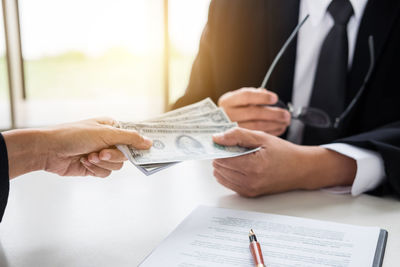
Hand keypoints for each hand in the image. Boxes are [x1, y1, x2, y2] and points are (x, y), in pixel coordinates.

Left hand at [3, 118, 151, 178]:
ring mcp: (101, 155)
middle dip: (112, 155)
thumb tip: (150, 142)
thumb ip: (130, 138)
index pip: (133, 137)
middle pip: (126, 155)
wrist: (49, 150)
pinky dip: (95, 170)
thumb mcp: (106, 133)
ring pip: (116, 166)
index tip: (148, 150)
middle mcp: (109, 141)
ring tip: (88, 157)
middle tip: (100, 152)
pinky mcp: (94, 167)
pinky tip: (84, 162)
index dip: (139, 145)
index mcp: (113, 128)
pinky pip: (105, 173)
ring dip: (102, 163)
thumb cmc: (75, 135)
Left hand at [212, 128, 355, 196]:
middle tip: (233, 148)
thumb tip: (217, 138)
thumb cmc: (284, 152)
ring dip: (224, 165)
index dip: (220, 147)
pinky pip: (228, 183)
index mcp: (253, 166)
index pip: (221, 158)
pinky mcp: (249, 194)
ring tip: (238, 156)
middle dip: (221, 156)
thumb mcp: (262, 137)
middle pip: (218, 168)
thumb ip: (237, 136)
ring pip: (220, 176)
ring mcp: (249, 190)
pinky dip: (229, 173)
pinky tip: (240, 165)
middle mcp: (250, 182)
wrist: (301, 169)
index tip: (225, 141)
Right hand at [218, 88, 290, 135]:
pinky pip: (256, 136)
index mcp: (227, 101)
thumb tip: (265, 93)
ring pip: (256, 126)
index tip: (275, 98)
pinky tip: (278, 128)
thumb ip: (252, 95)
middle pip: (253, 113)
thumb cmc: (233, 110)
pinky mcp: (237, 139)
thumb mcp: (238, 99)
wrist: (219, 124)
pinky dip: (270, 132)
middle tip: (285, 114)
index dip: (262, 97)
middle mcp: (227, 115)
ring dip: (274, 124)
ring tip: (285, 122)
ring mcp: (231, 128)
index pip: (246, 96)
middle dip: (273, 114)